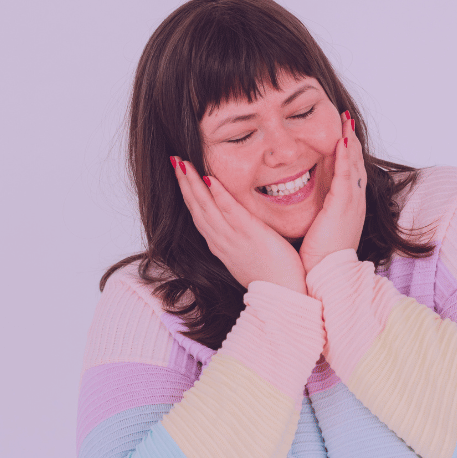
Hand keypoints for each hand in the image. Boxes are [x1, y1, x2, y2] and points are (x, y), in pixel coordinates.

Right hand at [172, 157, 307, 294]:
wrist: (282, 296)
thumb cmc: (272, 277)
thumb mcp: (248, 256)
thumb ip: (241, 240)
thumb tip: (241, 229)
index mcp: (220, 245)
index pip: (199, 215)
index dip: (188, 194)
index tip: (181, 175)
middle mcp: (220, 241)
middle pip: (196, 208)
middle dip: (184, 184)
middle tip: (174, 161)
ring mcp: (232, 238)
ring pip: (206, 206)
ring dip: (193, 184)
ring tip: (183, 163)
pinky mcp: (249, 234)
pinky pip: (230, 211)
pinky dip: (218, 195)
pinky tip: (210, 179)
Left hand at [299, 112, 366, 273]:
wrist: (326, 279)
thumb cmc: (319, 261)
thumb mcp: (320, 233)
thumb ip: (316, 217)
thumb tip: (306, 210)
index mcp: (347, 210)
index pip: (349, 175)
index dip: (346, 154)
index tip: (341, 136)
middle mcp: (354, 204)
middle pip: (355, 165)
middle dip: (351, 141)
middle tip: (346, 120)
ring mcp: (351, 204)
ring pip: (353, 165)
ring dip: (350, 141)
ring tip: (345, 121)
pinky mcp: (343, 207)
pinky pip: (345, 175)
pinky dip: (345, 156)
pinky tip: (342, 140)